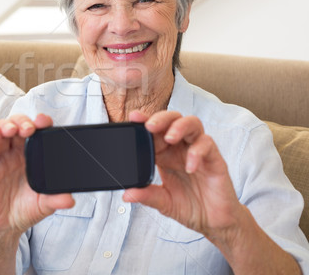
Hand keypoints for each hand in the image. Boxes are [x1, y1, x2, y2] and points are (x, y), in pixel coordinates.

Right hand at [0, 114, 74, 238]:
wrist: (4, 226)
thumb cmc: (24, 210)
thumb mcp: (43, 205)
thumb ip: (56, 200)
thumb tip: (70, 199)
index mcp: (32, 157)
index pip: (37, 133)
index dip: (41, 124)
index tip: (46, 122)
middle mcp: (16, 153)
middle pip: (18, 126)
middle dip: (24, 121)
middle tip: (32, 127)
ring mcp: (1, 157)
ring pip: (2, 131)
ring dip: (8, 124)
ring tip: (15, 128)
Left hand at [124, 111, 245, 239]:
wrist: (214, 223)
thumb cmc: (190, 207)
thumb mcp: (164, 202)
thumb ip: (147, 196)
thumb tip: (126, 195)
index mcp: (165, 155)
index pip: (155, 131)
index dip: (144, 122)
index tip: (133, 118)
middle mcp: (181, 149)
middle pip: (173, 120)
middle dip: (161, 118)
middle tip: (150, 126)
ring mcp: (199, 152)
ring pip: (192, 124)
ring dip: (179, 127)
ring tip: (169, 138)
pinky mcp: (215, 160)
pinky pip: (208, 145)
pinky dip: (197, 152)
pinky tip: (189, 166)